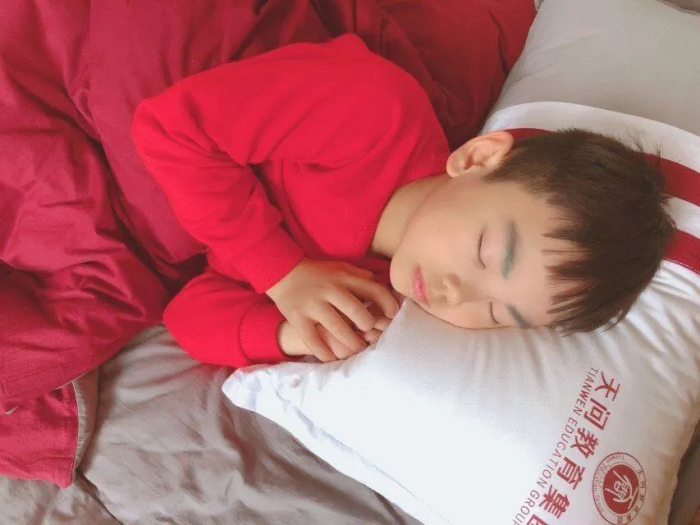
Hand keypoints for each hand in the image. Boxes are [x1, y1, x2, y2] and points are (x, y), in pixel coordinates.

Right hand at [267, 258, 398, 360]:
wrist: (283, 272)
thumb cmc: (320, 274)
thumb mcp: (341, 268)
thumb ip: (362, 278)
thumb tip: (385, 289)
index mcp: (343, 276)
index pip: (374, 289)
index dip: (387, 304)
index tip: (392, 315)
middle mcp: (329, 290)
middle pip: (357, 312)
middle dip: (368, 326)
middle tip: (370, 334)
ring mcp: (312, 305)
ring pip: (337, 329)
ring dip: (351, 343)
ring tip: (357, 348)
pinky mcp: (297, 318)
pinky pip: (313, 341)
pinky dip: (325, 354)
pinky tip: (333, 358)